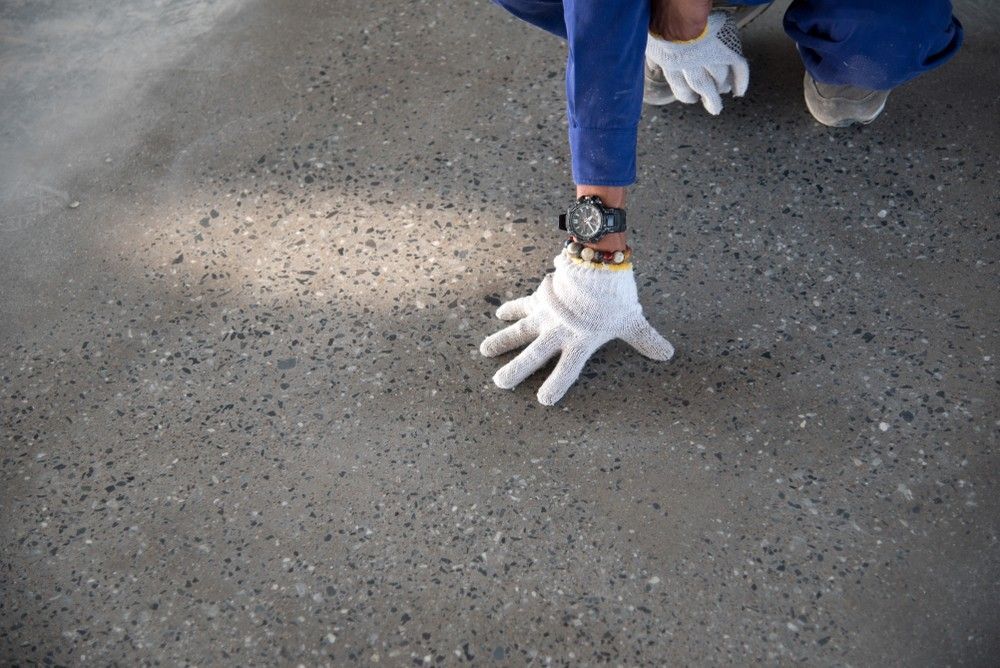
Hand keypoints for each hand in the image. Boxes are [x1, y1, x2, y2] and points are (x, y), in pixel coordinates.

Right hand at [480, 251, 673, 404]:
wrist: (597, 264)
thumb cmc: (616, 296)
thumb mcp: (632, 321)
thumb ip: (646, 339)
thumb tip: (667, 354)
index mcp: (580, 343)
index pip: (566, 372)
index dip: (555, 386)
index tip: (544, 400)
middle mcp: (559, 333)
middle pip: (533, 356)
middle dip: (515, 370)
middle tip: (499, 383)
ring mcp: (547, 315)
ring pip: (519, 331)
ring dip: (502, 341)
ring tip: (484, 351)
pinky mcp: (541, 297)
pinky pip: (523, 305)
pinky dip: (511, 308)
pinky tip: (499, 313)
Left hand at [645, 11, 748, 114]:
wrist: (677, 18)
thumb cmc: (662, 22)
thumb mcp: (650, 40)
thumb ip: (653, 53)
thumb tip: (652, 63)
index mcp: (671, 62)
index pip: (679, 84)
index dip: (686, 94)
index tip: (691, 98)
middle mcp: (690, 65)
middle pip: (701, 86)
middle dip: (707, 98)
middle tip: (713, 107)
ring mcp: (709, 58)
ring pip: (718, 79)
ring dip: (721, 89)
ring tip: (724, 95)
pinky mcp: (725, 50)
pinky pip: (738, 66)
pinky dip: (741, 79)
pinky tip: (739, 91)